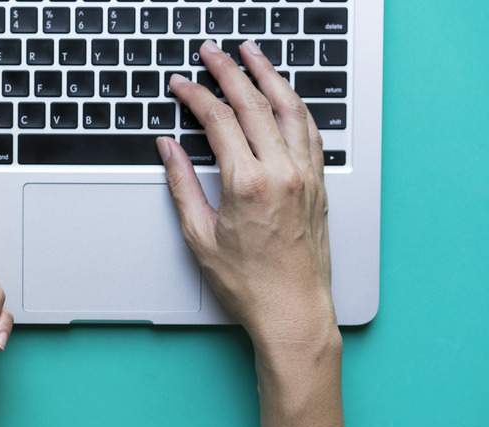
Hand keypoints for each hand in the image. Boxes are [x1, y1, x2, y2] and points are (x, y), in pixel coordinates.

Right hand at [157, 40, 343, 426]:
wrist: (293, 311)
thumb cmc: (249, 283)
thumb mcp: (200, 236)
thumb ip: (182, 185)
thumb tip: (169, 151)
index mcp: (247, 184)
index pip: (219, 121)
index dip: (196, 96)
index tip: (181, 84)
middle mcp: (281, 173)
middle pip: (254, 103)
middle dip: (229, 71)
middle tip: (212, 52)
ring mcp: (305, 176)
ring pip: (290, 108)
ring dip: (270, 75)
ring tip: (253, 54)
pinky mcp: (318, 185)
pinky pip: (310, 131)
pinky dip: (296, 105)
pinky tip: (286, 96)